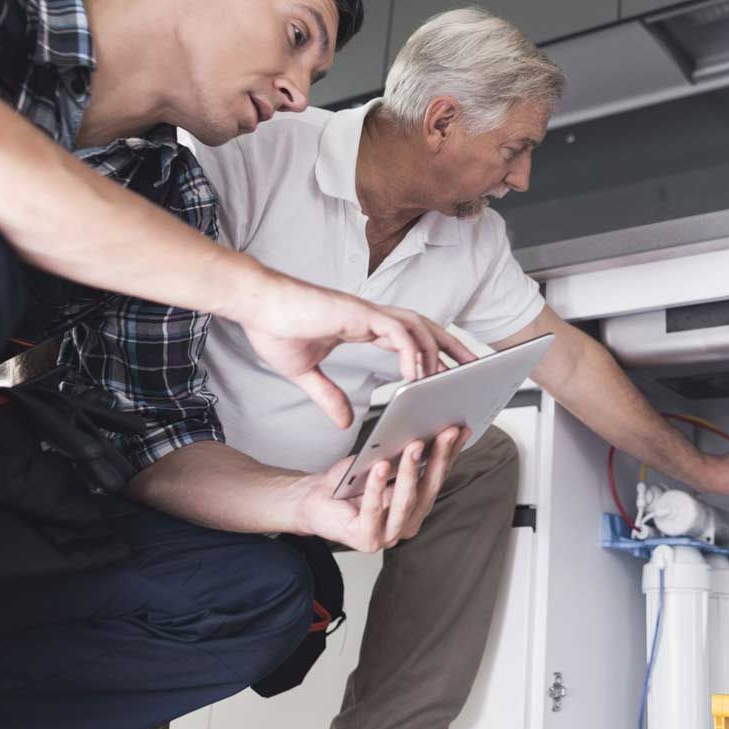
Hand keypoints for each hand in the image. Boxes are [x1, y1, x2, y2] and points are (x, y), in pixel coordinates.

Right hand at [234, 272, 477, 427]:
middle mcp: (370, 317)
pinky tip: (414, 375)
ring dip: (436, 352)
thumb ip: (327, 395)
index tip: (448, 372)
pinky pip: (396, 332)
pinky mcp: (357, 313)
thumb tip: (343, 422)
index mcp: (361, 326)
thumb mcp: (303, 373)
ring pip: (417, 327)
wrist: (252, 306)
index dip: (431, 352)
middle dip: (452, 348)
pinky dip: (410, 352)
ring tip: (450, 380)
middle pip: (424, 328)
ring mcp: (366, 312)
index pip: (408, 337)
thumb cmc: (273, 329)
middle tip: (475, 370)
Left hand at [297, 425, 472, 550]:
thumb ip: (403, 455)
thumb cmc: (348, 482)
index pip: (438, 478)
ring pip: (406, 502)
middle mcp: (407, 524)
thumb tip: (425, 429)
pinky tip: (380, 468)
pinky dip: (378, 488)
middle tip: (444, 433)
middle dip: (439, 459)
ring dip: (411, 472)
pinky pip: (374, 511)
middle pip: (428, 489)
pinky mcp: (366, 540)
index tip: (459, 430)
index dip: (450, 454)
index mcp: (416, 506)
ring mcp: (388, 535)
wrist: (312, 501)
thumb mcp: (381, 462)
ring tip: (413, 447)